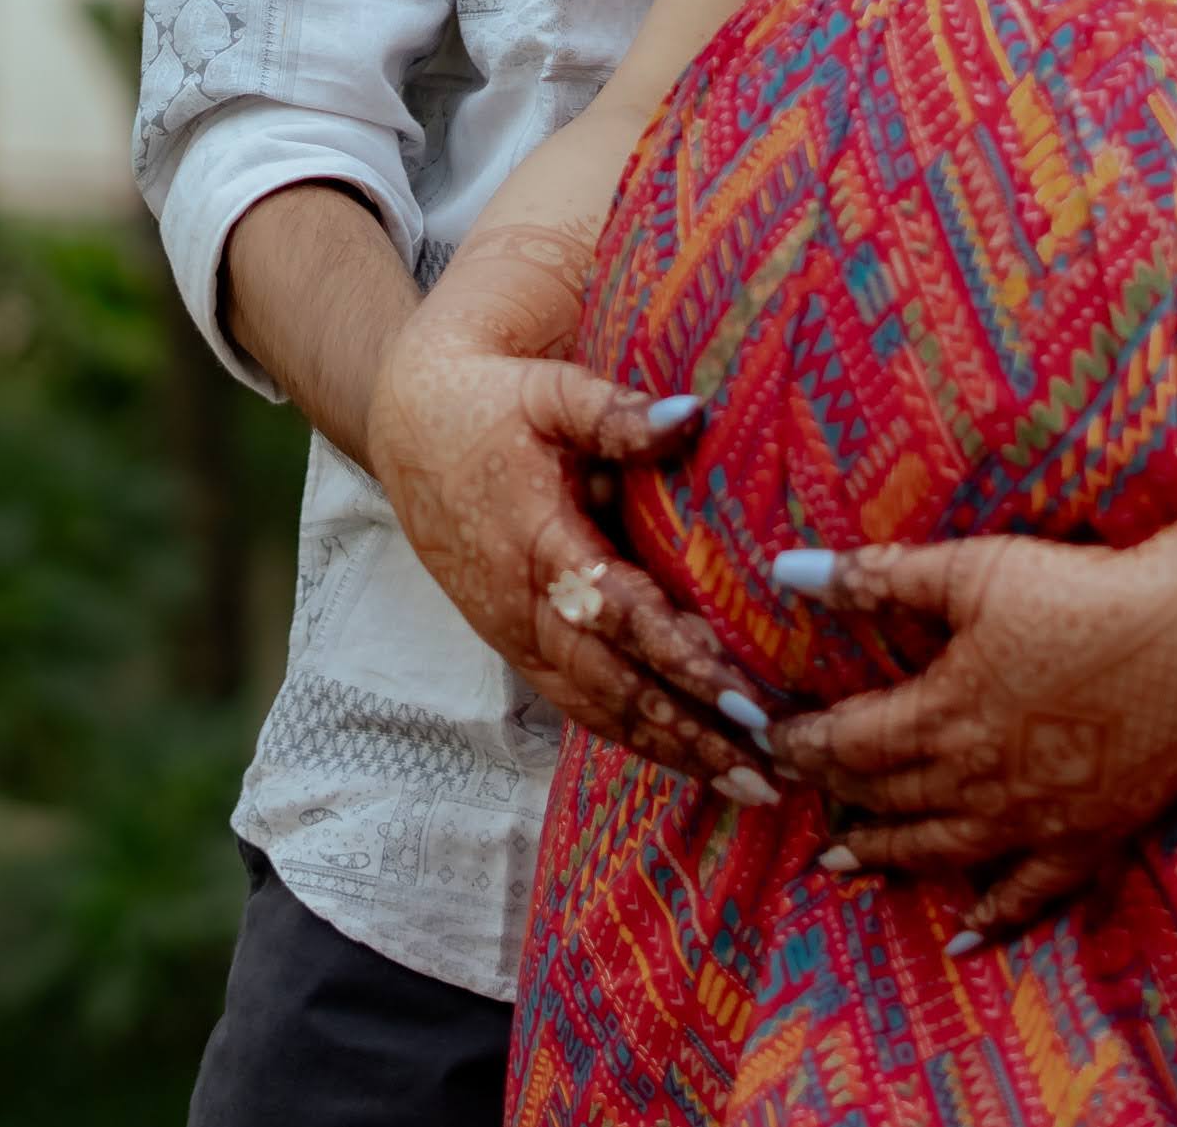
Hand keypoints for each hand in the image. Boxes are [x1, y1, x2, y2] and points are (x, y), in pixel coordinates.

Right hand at [367, 315, 768, 796]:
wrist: (409, 423)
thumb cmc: (490, 401)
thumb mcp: (551, 391)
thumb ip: (617, 412)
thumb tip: (694, 414)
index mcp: (536, 542)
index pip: (619, 616)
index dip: (682, 661)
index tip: (747, 700)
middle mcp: (521, 605)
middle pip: (613, 686)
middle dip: (691, 734)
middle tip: (767, 774)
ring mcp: (513, 634)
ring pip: (596, 709)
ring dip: (671, 751)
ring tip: (748, 786)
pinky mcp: (513, 644)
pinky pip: (577, 703)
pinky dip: (634, 736)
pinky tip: (689, 760)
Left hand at [766, 534, 1176, 929]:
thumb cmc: (1086, 592)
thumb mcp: (973, 571)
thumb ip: (877, 578)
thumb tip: (785, 572)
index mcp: (945, 714)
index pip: (847, 742)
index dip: (800, 745)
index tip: (765, 741)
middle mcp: (979, 780)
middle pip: (884, 796)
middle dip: (832, 796)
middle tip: (792, 797)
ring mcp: (1034, 819)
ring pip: (939, 850)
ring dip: (883, 858)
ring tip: (840, 865)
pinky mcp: (1088, 838)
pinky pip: (1028, 895)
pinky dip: (990, 920)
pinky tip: (961, 939)